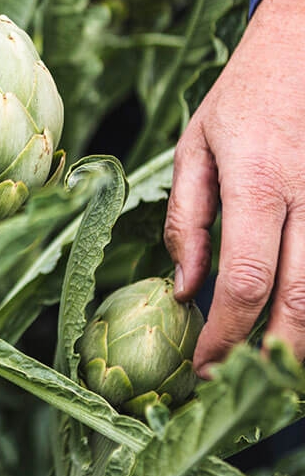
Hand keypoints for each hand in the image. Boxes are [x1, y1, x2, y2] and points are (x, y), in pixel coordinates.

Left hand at [165, 0, 304, 375]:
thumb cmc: (245, 93)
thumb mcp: (196, 144)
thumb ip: (188, 217)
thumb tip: (182, 285)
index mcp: (257, 181)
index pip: (244, 281)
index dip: (225, 334)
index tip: (203, 363)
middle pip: (301, 302)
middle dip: (271, 355)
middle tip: (240, 382)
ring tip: (272, 367)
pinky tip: (299, 318)